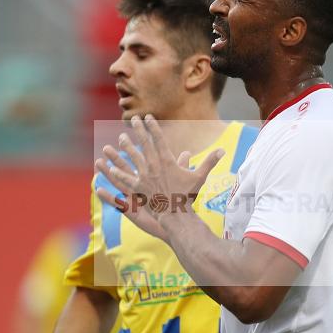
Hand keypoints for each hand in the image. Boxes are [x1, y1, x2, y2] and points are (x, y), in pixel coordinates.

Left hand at [94, 115, 223, 222]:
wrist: (176, 215)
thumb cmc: (188, 196)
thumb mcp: (200, 177)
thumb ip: (209, 162)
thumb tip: (222, 151)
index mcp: (167, 161)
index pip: (159, 139)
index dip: (153, 127)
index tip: (148, 117)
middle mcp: (154, 166)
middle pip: (144, 144)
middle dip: (138, 130)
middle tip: (133, 120)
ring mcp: (144, 177)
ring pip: (132, 158)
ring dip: (126, 147)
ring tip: (121, 138)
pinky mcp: (137, 188)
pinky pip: (125, 178)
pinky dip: (118, 172)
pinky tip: (110, 167)